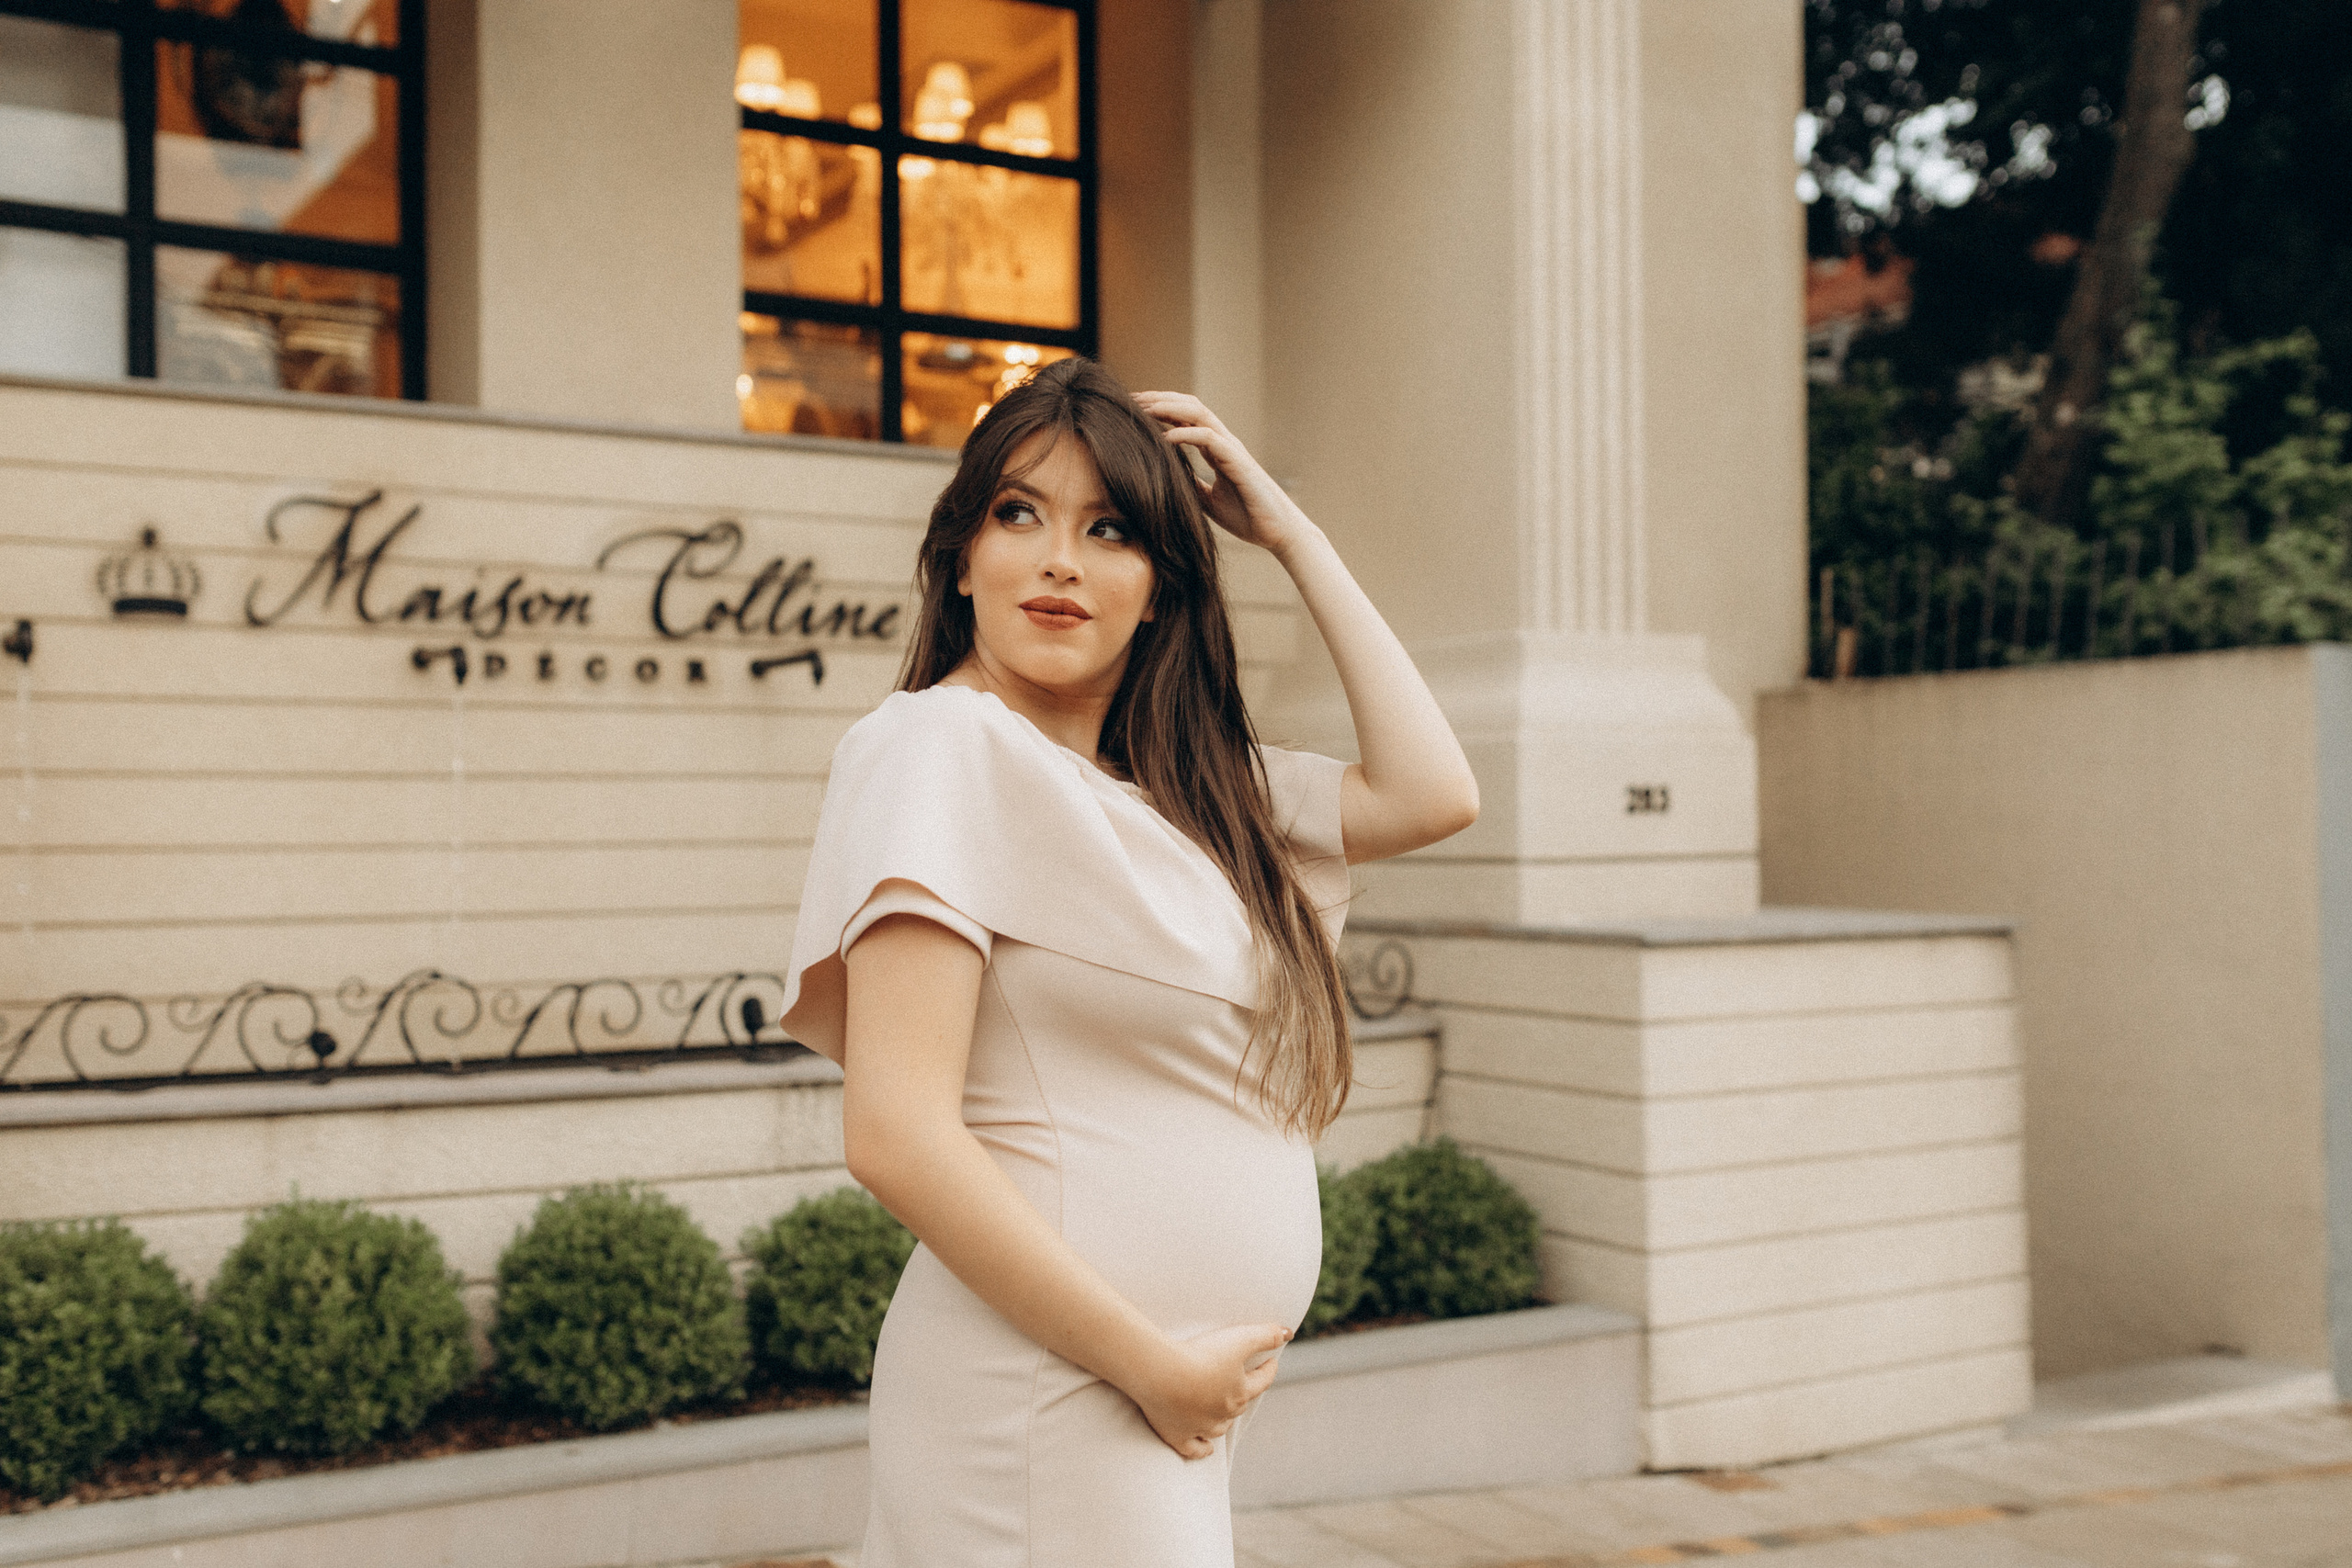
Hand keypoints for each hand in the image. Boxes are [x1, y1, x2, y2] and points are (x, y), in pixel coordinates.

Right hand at [1130, 1322, 1291, 1459]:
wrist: (1160, 1372)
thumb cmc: (1201, 1354)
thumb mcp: (1239, 1339)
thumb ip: (1265, 1335)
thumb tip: (1288, 1333)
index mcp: (1240, 1392)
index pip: (1261, 1381)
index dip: (1268, 1369)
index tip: (1272, 1361)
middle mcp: (1224, 1414)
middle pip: (1240, 1405)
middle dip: (1244, 1393)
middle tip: (1242, 1380)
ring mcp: (1200, 1427)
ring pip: (1220, 1427)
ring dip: (1225, 1419)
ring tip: (1224, 1410)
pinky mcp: (1177, 1435)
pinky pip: (1194, 1449)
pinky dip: (1202, 1449)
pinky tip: (1207, 1448)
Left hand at [1132, 391, 1309, 557]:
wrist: (1278, 533)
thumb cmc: (1248, 517)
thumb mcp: (1208, 500)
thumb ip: (1190, 484)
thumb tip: (1165, 478)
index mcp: (1216, 450)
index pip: (1186, 417)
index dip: (1160, 409)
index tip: (1132, 410)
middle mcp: (1223, 442)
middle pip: (1189, 405)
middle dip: (1159, 399)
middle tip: (1130, 400)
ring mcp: (1232, 449)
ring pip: (1199, 413)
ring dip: (1169, 407)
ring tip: (1143, 409)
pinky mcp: (1238, 462)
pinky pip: (1209, 438)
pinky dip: (1185, 434)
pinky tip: (1164, 438)